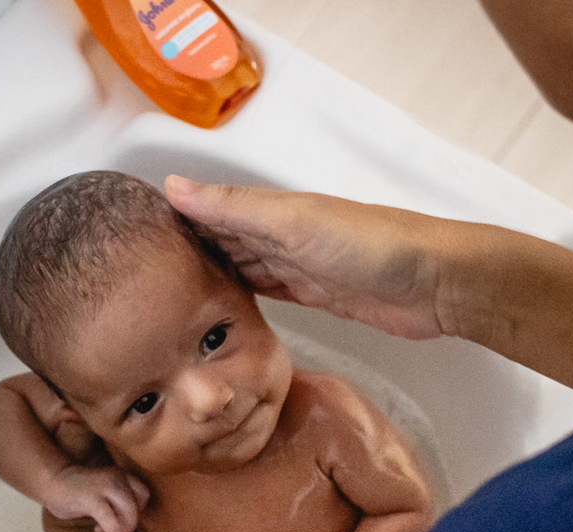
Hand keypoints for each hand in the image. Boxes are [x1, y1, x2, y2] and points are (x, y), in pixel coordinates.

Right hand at [42, 465, 149, 531]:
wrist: (52, 481)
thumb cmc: (78, 491)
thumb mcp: (104, 493)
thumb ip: (118, 503)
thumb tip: (131, 527)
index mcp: (120, 475)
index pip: (144, 494)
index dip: (138, 511)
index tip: (122, 519)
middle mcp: (116, 477)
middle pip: (137, 505)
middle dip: (129, 524)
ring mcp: (104, 486)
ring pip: (128, 511)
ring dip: (123, 529)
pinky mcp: (91, 498)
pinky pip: (110, 518)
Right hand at [165, 175, 454, 339]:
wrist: (434, 284)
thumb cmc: (373, 245)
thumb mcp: (294, 221)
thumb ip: (235, 208)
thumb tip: (174, 187)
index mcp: (275, 211)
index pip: (215, 210)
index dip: (179, 216)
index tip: (138, 229)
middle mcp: (285, 235)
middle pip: (227, 239)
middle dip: (190, 248)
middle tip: (145, 267)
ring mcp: (301, 266)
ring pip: (245, 266)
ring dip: (214, 272)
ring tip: (172, 287)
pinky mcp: (318, 296)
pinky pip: (270, 291)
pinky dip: (245, 294)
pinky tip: (225, 303)